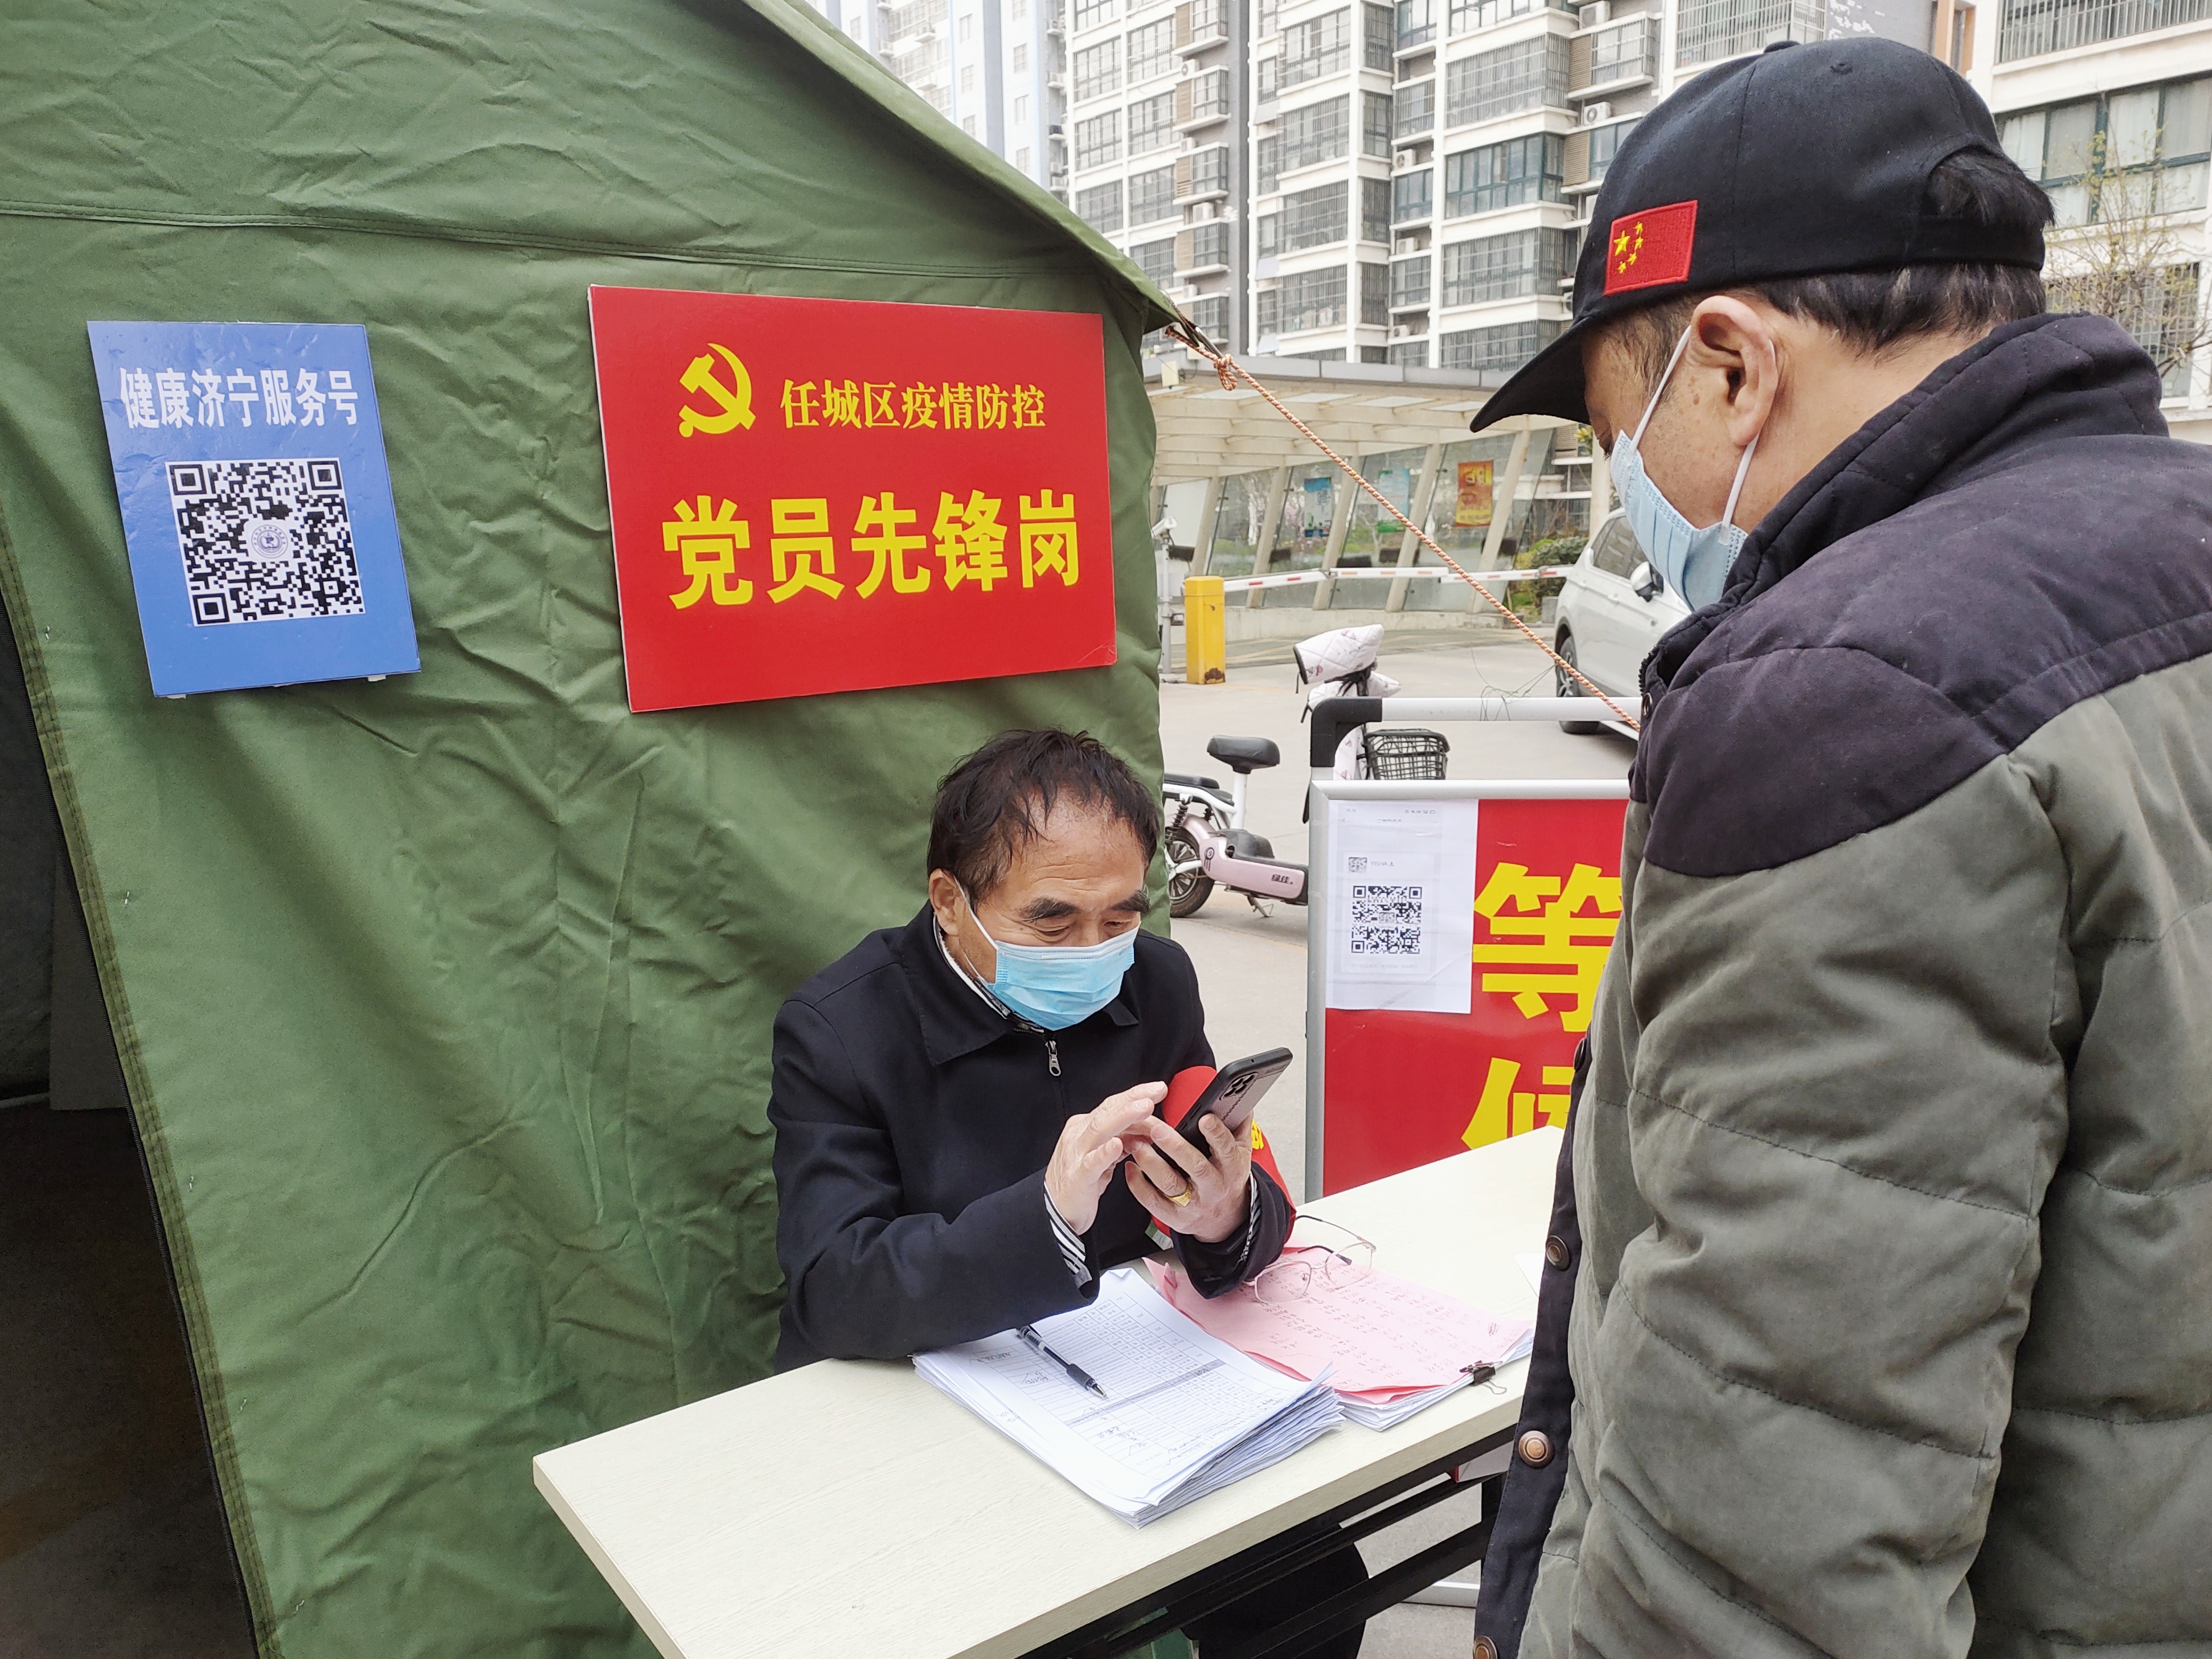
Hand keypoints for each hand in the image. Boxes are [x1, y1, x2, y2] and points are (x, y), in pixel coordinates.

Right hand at [1045, 1083, 1168, 1235]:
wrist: (1052, 1210)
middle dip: (1133, 1099)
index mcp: (1085, 1129)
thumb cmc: (1079, 1182)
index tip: (1157, 1089)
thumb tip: (1147, 1130)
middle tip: (1156, 1091)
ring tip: (1144, 1108)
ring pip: (1100, 1130)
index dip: (1135, 1095)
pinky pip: (1091, 1163)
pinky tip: (1116, 1145)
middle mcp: (1079, 1136)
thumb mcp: (1103, 1156)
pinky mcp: (1078, 1177)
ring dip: (1123, 1117)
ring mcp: (1077, 1155)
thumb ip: (1122, 1140)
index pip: (1112, 1106)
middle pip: (1107, 1111)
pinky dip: (1104, 1153)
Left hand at [1124, 1113, 1250, 1244]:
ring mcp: (1193, 1203)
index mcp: (1231, 1167)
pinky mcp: (1174, 1216)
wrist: (1225, 1219)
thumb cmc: (1228, 1179)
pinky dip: (1138, 1185)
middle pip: (1195, 1167)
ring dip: (1151, 1163)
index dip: (1216, 1134)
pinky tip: (1131, 1167)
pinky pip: (1153, 1201)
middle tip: (1157, 1129)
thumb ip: (1240, 1126)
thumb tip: (1241, 1097)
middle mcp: (1213, 1185)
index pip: (1226, 1149)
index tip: (1204, 1118)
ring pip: (1170, 1183)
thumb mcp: (1241, 1153)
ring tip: (1138, 1144)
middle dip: (1176, 1147)